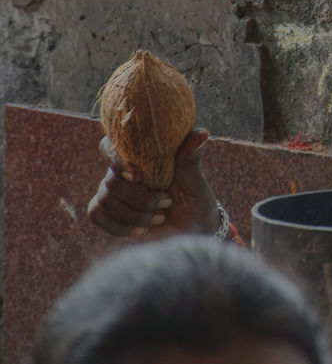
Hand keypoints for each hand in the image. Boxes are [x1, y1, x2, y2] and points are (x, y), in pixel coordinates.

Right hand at [88, 129, 220, 240]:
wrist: (192, 227)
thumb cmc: (194, 197)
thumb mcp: (194, 179)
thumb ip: (191, 157)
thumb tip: (202, 132)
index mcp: (139, 158)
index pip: (110, 146)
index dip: (116, 158)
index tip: (137, 175)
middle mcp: (122, 173)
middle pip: (110, 181)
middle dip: (140, 198)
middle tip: (167, 202)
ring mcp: (113, 193)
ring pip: (104, 200)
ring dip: (135, 214)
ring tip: (160, 217)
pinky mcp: (108, 213)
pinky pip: (97, 215)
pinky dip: (121, 226)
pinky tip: (143, 230)